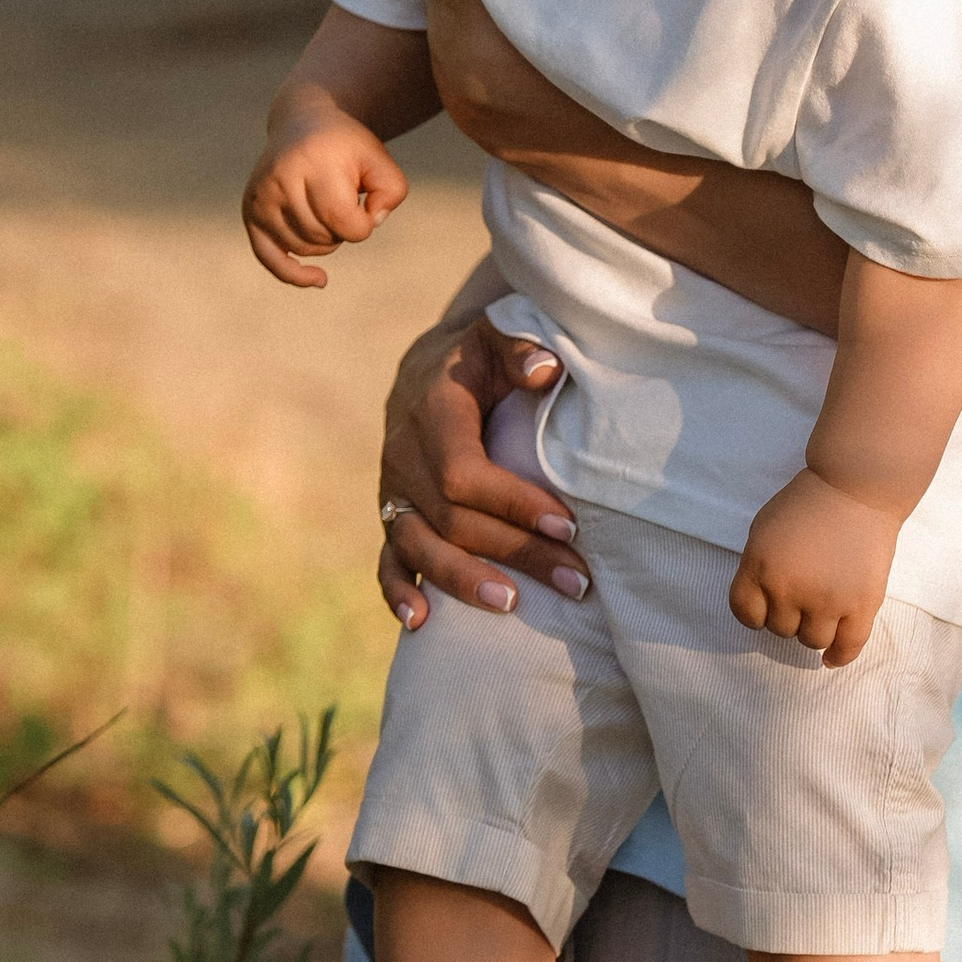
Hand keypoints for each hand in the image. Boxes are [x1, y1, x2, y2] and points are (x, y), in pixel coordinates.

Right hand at [242, 107, 405, 285]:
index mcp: (311, 163)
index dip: (365, 223)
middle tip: (342, 195)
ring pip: (305, 248)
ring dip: (326, 238)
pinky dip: (294, 274)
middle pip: (324, 238)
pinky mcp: (250, 212)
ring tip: (326, 204)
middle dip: (344, 227)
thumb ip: (391, 192)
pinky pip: (269, 258)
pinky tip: (321, 280)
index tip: (367, 203)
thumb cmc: (345, 146)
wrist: (302, 123)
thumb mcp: (379, 159)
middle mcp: (279, 180)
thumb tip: (369, 225)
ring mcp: (260, 198)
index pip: (343, 221)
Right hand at [376, 309, 591, 630]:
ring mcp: (392, 491)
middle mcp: (403, 456)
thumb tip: (546, 371)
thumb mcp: (497, 338)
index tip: (568, 526)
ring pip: (419, 547)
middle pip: (452, 520)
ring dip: (464, 582)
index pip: (465, 473)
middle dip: (515, 553)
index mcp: (432, 414)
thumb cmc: (479, 358)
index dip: (514, 504)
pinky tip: (420, 623)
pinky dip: (398, 592)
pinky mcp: (390, 516)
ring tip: (514, 606)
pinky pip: (386, 559)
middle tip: (575, 579)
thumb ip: (520, 349)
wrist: (428, 371)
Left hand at [728, 470, 901, 670]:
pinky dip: (838, 656)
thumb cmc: (807, 503)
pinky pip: (847, 647)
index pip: (745, 613)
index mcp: (760, 566)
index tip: (766, 607)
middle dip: (788, 614)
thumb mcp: (764, 529)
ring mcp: (827, 599)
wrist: (856, 487)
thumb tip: (760, 607)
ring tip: (821, 611)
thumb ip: (757, 568)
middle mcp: (789, 588)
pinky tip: (830, 658)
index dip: (755, 613)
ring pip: (811, 640)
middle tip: (804, 593)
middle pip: (780, 629)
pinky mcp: (861, 604)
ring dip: (813, 629)